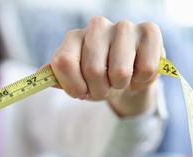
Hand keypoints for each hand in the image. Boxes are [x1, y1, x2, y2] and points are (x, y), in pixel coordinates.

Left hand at [49, 16, 163, 116]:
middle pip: (93, 70)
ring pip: (120, 72)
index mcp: (72, 38)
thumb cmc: (96, 80)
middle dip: (99, 90)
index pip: (63, 62)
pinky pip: (145, 69)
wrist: (127, 78)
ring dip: (120, 86)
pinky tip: (137, 72)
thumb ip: (57, 78)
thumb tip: (42, 73)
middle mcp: (95, 26)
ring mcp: (123, 26)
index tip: (80, 93)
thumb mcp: (74, 82)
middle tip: (104, 88)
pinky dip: (141, 80)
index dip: (73, 86)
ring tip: (120, 80)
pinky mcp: (149, 31)